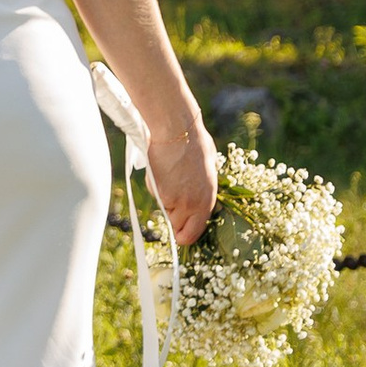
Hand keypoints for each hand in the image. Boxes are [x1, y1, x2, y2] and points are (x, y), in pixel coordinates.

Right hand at [149, 115, 218, 248]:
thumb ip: (204, 188)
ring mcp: (174, 200)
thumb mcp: (209, 170)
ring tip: (170, 177)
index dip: (186, 235)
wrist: (176, 131)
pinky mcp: (158, 191)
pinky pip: (156, 196)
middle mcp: (192, 205)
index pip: (194, 233)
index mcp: (207, 200)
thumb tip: (199, 193)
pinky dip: (157, 188)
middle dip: (174, 218)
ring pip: (165, 210)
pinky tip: (162, 171)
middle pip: (177, 227)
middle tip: (172, 200)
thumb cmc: (195, 143)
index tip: (180, 233)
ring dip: (165, 200)